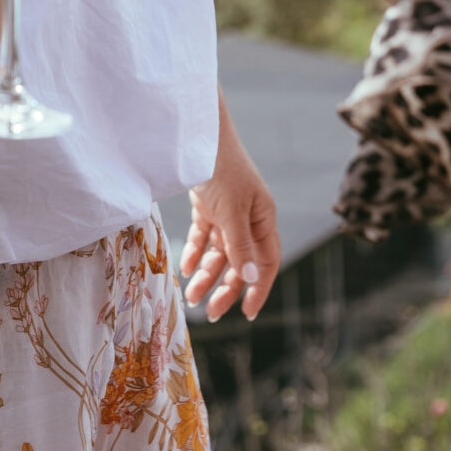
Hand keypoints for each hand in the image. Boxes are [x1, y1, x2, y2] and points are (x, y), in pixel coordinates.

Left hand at [181, 97, 279, 320]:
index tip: (246, 314)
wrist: (198, 135)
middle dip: (226, 288)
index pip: (266, 263)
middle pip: (241, 263)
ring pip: (219, 253)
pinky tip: (184, 268)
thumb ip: (240, 245)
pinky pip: (202, 237)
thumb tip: (253, 277)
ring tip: (190, 296)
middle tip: (210, 312)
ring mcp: (227, 212)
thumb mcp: (232, 211)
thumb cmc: (222, 169)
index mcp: (263, 219)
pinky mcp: (207, 206)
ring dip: (206, 274)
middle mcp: (248, 219)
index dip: (258, 289)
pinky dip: (194, 252)